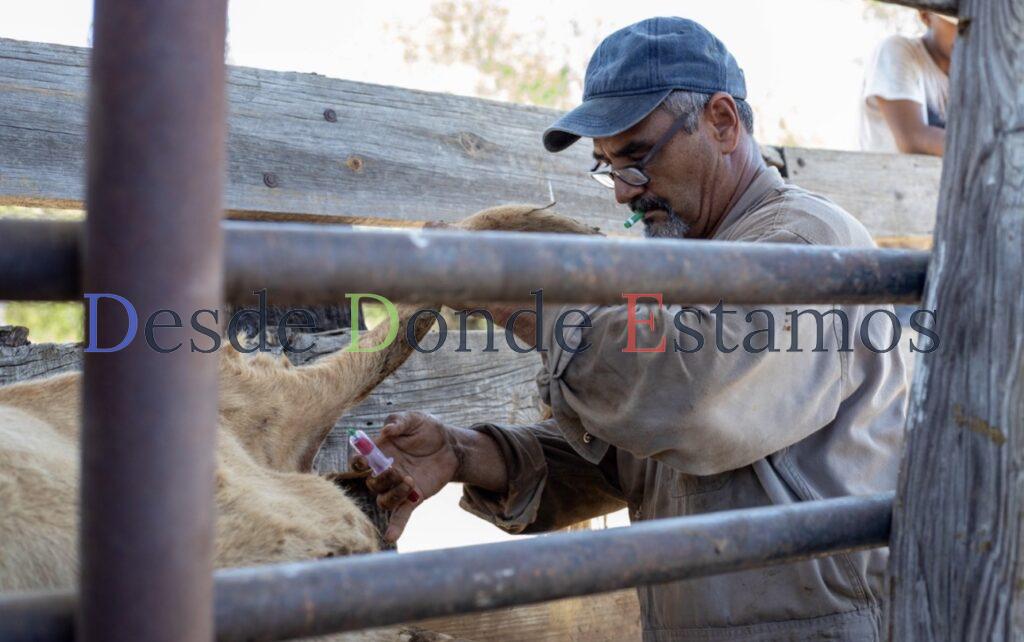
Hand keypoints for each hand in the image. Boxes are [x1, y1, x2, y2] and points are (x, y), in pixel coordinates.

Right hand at [352, 411, 460, 543]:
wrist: (451, 444)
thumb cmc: (427, 429)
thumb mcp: (413, 418)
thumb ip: (398, 421)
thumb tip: (386, 430)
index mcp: (379, 453)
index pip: (359, 462)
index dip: (357, 463)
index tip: (364, 461)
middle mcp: (385, 472)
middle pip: (371, 483)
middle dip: (382, 478)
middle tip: (397, 469)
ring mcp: (398, 487)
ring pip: (384, 500)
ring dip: (393, 494)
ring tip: (410, 482)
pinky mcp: (413, 498)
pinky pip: (400, 516)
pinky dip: (395, 526)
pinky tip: (390, 536)